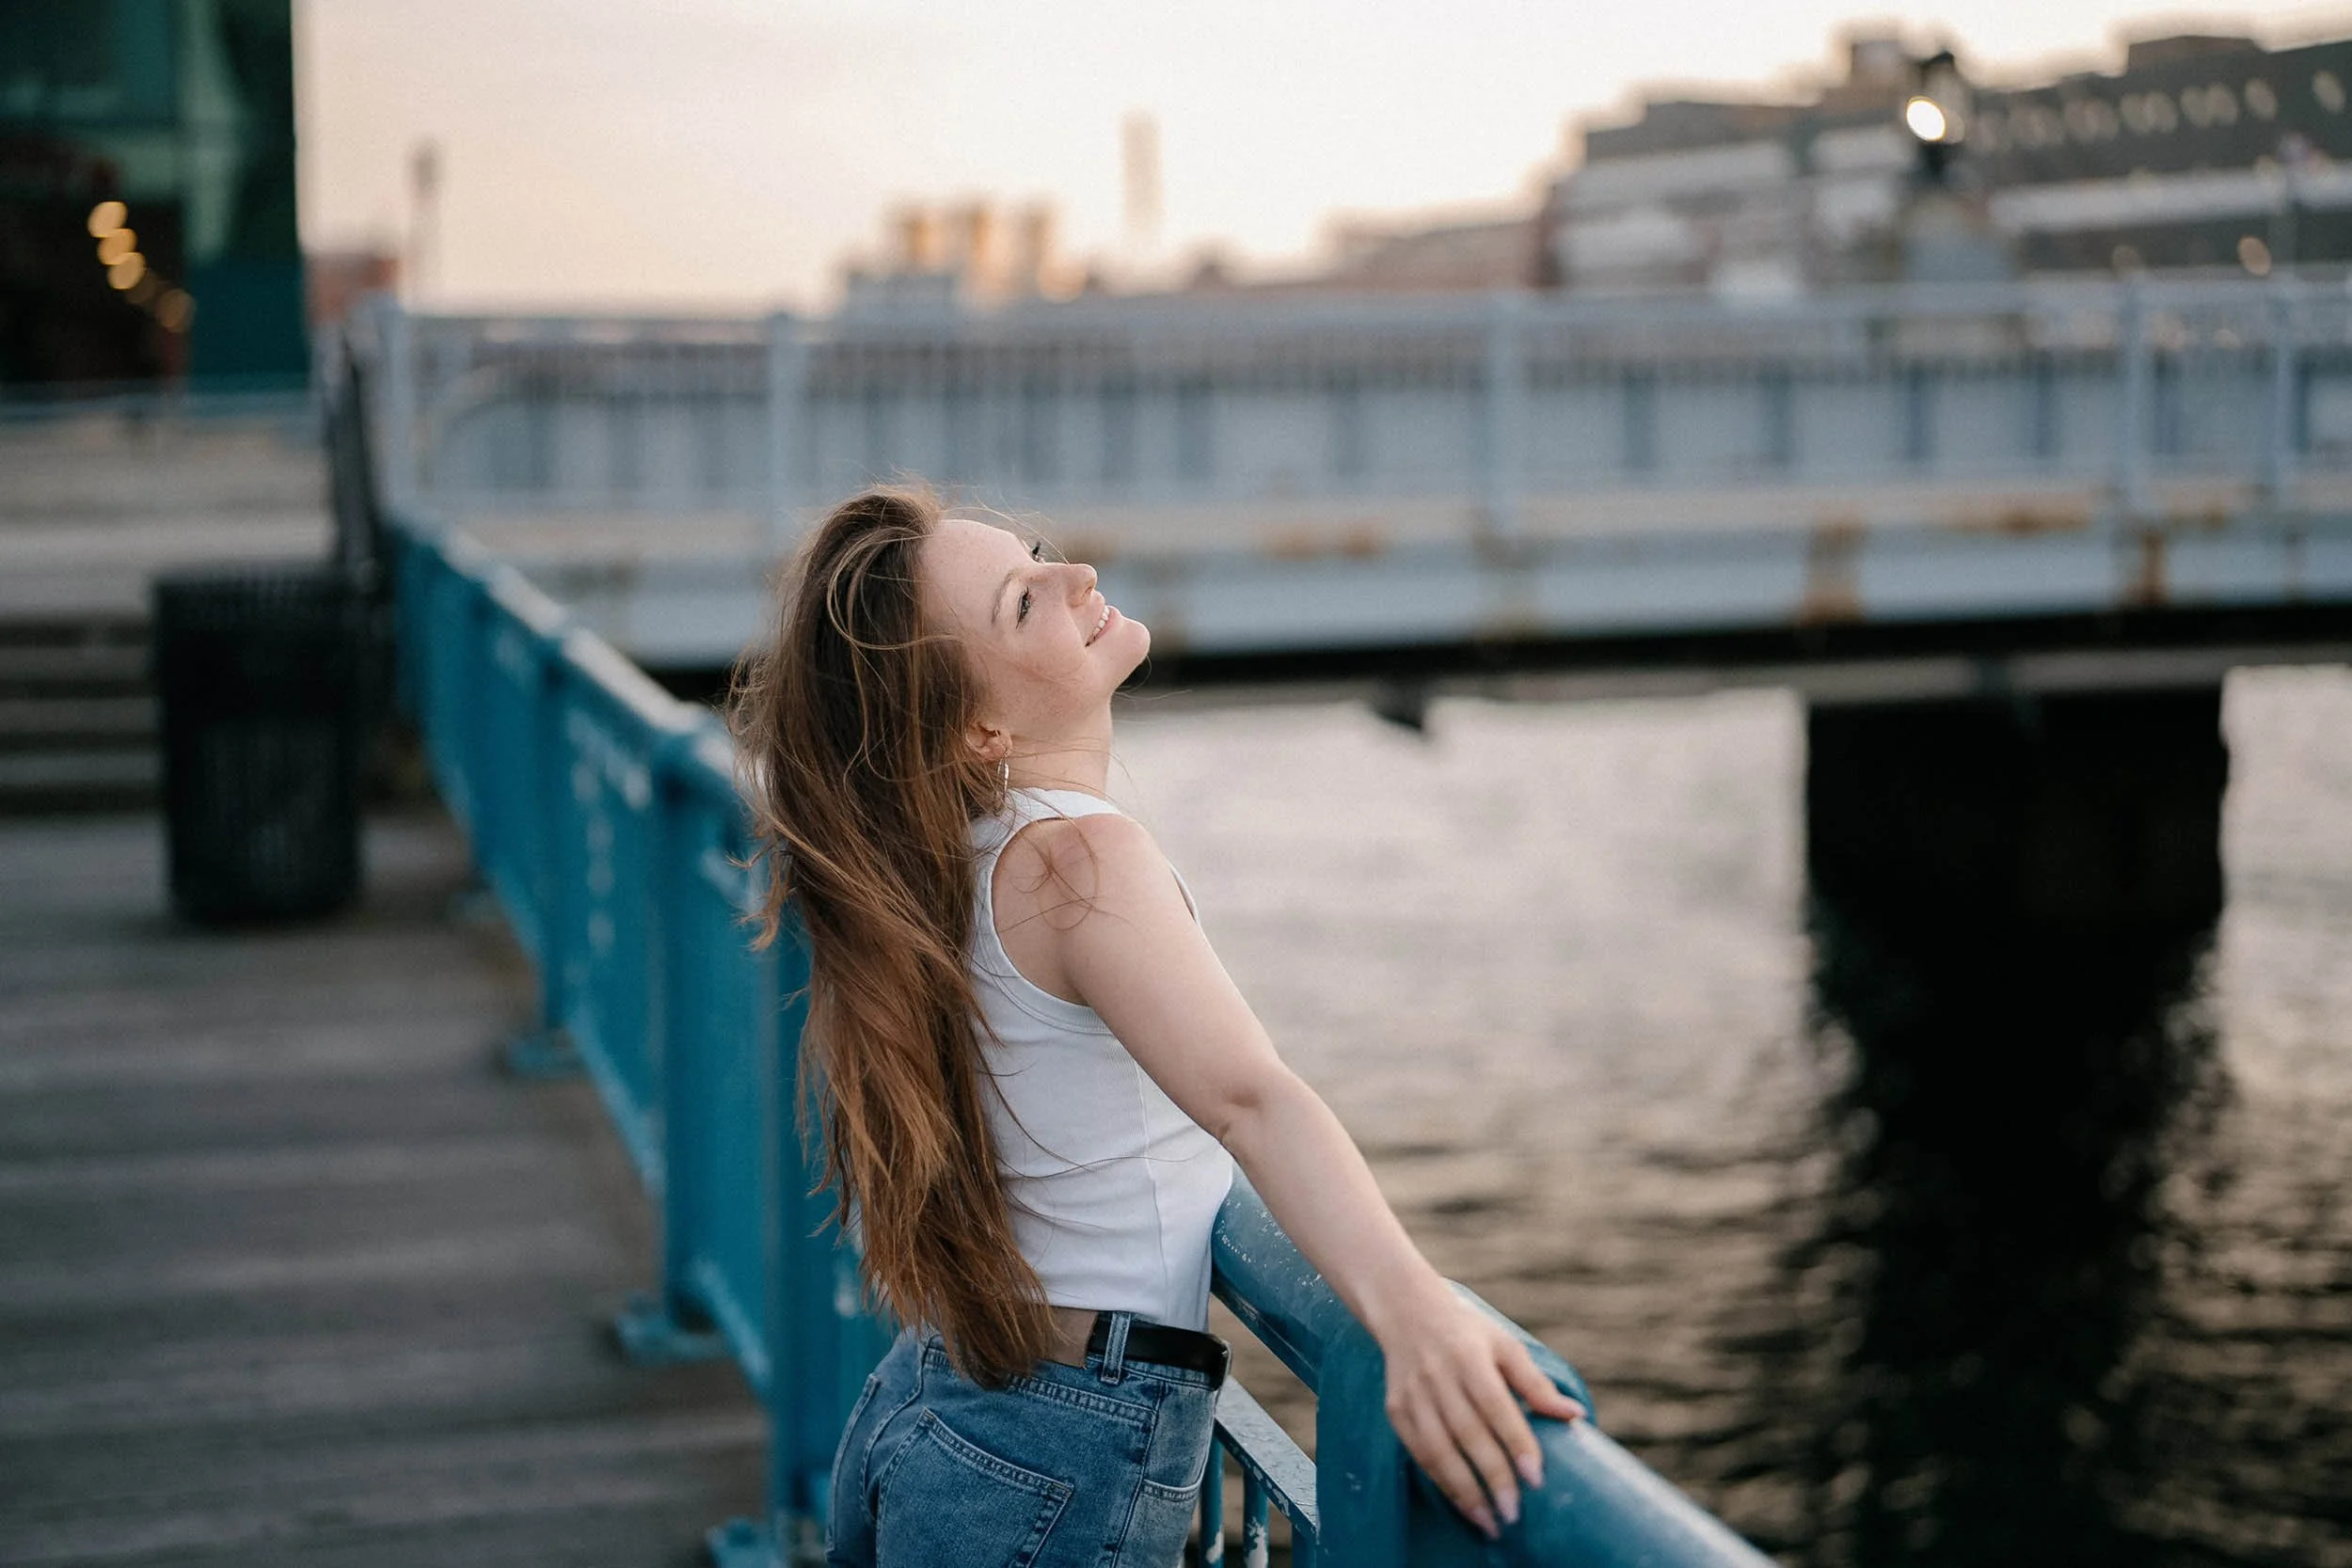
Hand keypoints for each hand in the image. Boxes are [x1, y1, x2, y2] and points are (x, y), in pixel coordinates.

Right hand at [1377, 1290, 1586, 1539]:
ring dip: (1463, 1490)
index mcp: (1470, 1356)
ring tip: (1488, 1521)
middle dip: (1492, 1476)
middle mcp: (1438, 1376)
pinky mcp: (1396, 1410)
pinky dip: (1440, 1480)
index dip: (1516, 1442)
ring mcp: (1413, 1395)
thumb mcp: (1505, 1346)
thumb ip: (1536, 1383)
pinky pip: (1418, 1452)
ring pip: (1438, 1450)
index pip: (1496, 1405)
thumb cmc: (1468, 1333)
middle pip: (1467, 1433)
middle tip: (1514, 1512)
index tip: (1536, 1477)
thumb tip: (1576, 1415)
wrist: (1407, 1312)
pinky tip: (1461, 1501)